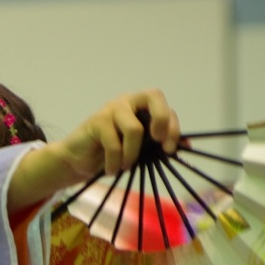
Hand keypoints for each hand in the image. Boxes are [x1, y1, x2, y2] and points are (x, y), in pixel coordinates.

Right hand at [56, 90, 179, 179]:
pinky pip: (114, 143)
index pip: (166, 109)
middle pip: (154, 96)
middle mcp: (129, 102)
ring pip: (134, 129)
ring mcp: (112, 109)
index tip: (169, 150)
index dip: (172, 128)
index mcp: (142, 107)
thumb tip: (186, 145)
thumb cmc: (110, 154)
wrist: (78, 160)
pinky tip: (111, 169)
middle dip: (161, 119)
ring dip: (132, 154)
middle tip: (157, 142)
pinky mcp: (97, 121)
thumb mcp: (139, 151)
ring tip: (125, 166)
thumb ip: (158, 145)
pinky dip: (115, 162)